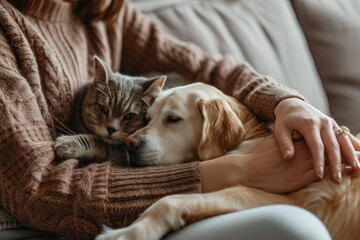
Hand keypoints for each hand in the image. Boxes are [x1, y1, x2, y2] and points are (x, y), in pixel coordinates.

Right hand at [200, 136, 351, 192]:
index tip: (345, 134)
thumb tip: (292, 137)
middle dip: (344, 147)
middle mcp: (300, 151)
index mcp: (294, 142)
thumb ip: (286, 140)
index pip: (318, 138)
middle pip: (327, 146)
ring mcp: (300, 164)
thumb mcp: (273, 142)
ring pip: (327, 159)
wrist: (247, 168)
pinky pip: (321, 172)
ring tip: (358, 160)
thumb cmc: (258, 156)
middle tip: (358, 147)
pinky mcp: (298, 177)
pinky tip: (345, 170)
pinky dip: (335, 170)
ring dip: (344, 159)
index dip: (333, 137)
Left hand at [274, 98, 359, 181]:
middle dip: (337, 163)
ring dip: (351, 155)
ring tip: (357, 169)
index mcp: (309, 125)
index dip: (319, 161)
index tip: (320, 175)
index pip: (316, 146)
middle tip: (338, 179)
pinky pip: (346, 136)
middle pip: (333, 145)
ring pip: (343, 140)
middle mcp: (323, 123)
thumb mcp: (279, 130)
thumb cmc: (284, 120)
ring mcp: (330, 123)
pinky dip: (354, 145)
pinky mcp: (334, 124)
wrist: (292, 104)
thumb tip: (287, 158)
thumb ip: (284, 143)